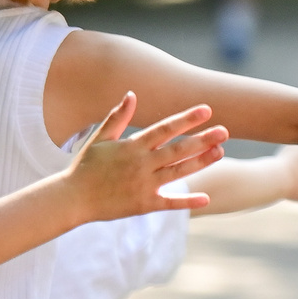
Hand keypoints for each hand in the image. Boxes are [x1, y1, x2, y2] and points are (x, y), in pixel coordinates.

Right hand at [67, 94, 228, 217]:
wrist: (72, 199)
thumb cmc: (85, 167)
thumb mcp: (99, 139)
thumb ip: (117, 117)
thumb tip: (131, 94)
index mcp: (132, 147)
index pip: (164, 129)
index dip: (186, 119)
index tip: (207, 110)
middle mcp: (141, 164)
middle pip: (178, 149)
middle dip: (203, 139)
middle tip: (225, 131)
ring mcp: (144, 185)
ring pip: (179, 172)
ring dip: (201, 162)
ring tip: (221, 152)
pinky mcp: (144, 204)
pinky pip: (169, 203)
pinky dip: (187, 202)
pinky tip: (206, 198)